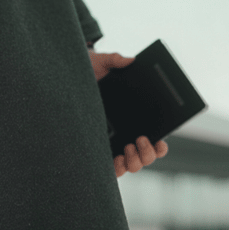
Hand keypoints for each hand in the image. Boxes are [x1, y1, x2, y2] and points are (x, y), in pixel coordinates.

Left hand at [89, 50, 168, 176]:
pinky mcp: (96, 151)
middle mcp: (127, 135)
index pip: (156, 139)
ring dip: (135, 162)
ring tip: (127, 147)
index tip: (158, 140)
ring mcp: (113, 145)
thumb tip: (129, 60)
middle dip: (148, 153)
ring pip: (132, 166)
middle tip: (139, 139)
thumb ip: (114, 59)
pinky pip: (111, 169)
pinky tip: (114, 160)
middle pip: (147, 156)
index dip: (161, 145)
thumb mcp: (100, 63)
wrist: (67, 81)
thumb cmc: (87, 74)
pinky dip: (117, 169)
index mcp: (136, 118)